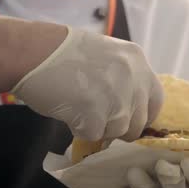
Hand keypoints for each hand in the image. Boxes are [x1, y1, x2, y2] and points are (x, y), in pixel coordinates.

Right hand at [12, 26, 163, 140]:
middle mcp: (133, 78)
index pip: (156, 99)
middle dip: (119, 126)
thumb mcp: (107, 56)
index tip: (128, 118)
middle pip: (138, 121)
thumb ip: (125, 79)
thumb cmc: (63, 53)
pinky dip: (79, 130)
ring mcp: (116, 97)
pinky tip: (68, 111)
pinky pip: (94, 136)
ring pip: (117, 131)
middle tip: (97, 116)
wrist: (32, 52)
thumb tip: (129, 110)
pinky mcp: (96, 114)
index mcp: (138, 61)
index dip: (142, 113)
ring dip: (98, 127)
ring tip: (78, 107)